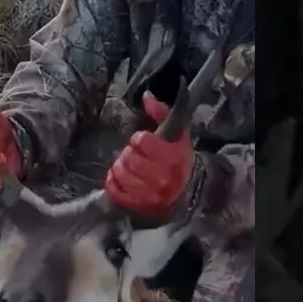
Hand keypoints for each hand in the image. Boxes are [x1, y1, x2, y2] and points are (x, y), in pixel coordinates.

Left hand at [104, 91, 195, 217]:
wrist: (189, 192)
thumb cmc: (179, 159)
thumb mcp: (177, 134)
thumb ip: (161, 112)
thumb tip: (146, 96)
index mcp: (172, 158)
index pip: (142, 141)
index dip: (140, 138)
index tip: (144, 142)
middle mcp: (162, 178)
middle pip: (129, 158)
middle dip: (129, 153)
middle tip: (136, 154)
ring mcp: (149, 195)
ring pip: (121, 173)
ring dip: (121, 166)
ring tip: (129, 166)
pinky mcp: (137, 206)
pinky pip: (115, 191)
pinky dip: (114, 182)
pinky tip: (121, 178)